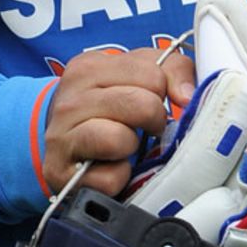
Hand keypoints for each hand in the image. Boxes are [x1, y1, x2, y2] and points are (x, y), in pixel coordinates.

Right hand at [42, 47, 195, 197]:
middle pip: (142, 105)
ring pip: (120, 140)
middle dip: (153, 120)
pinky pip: (110, 178)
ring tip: (121, 146)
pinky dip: (118, 178)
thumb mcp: (137, 77)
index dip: (161, 93)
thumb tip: (188, 96)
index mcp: (88, 67)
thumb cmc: (110, 108)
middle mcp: (69, 99)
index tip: (148, 101)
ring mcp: (60, 137)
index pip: (152, 74)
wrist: (64, 145)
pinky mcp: (59, 173)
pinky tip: (108, 169)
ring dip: (131, 148)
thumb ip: (171, 70)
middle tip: (142, 127)